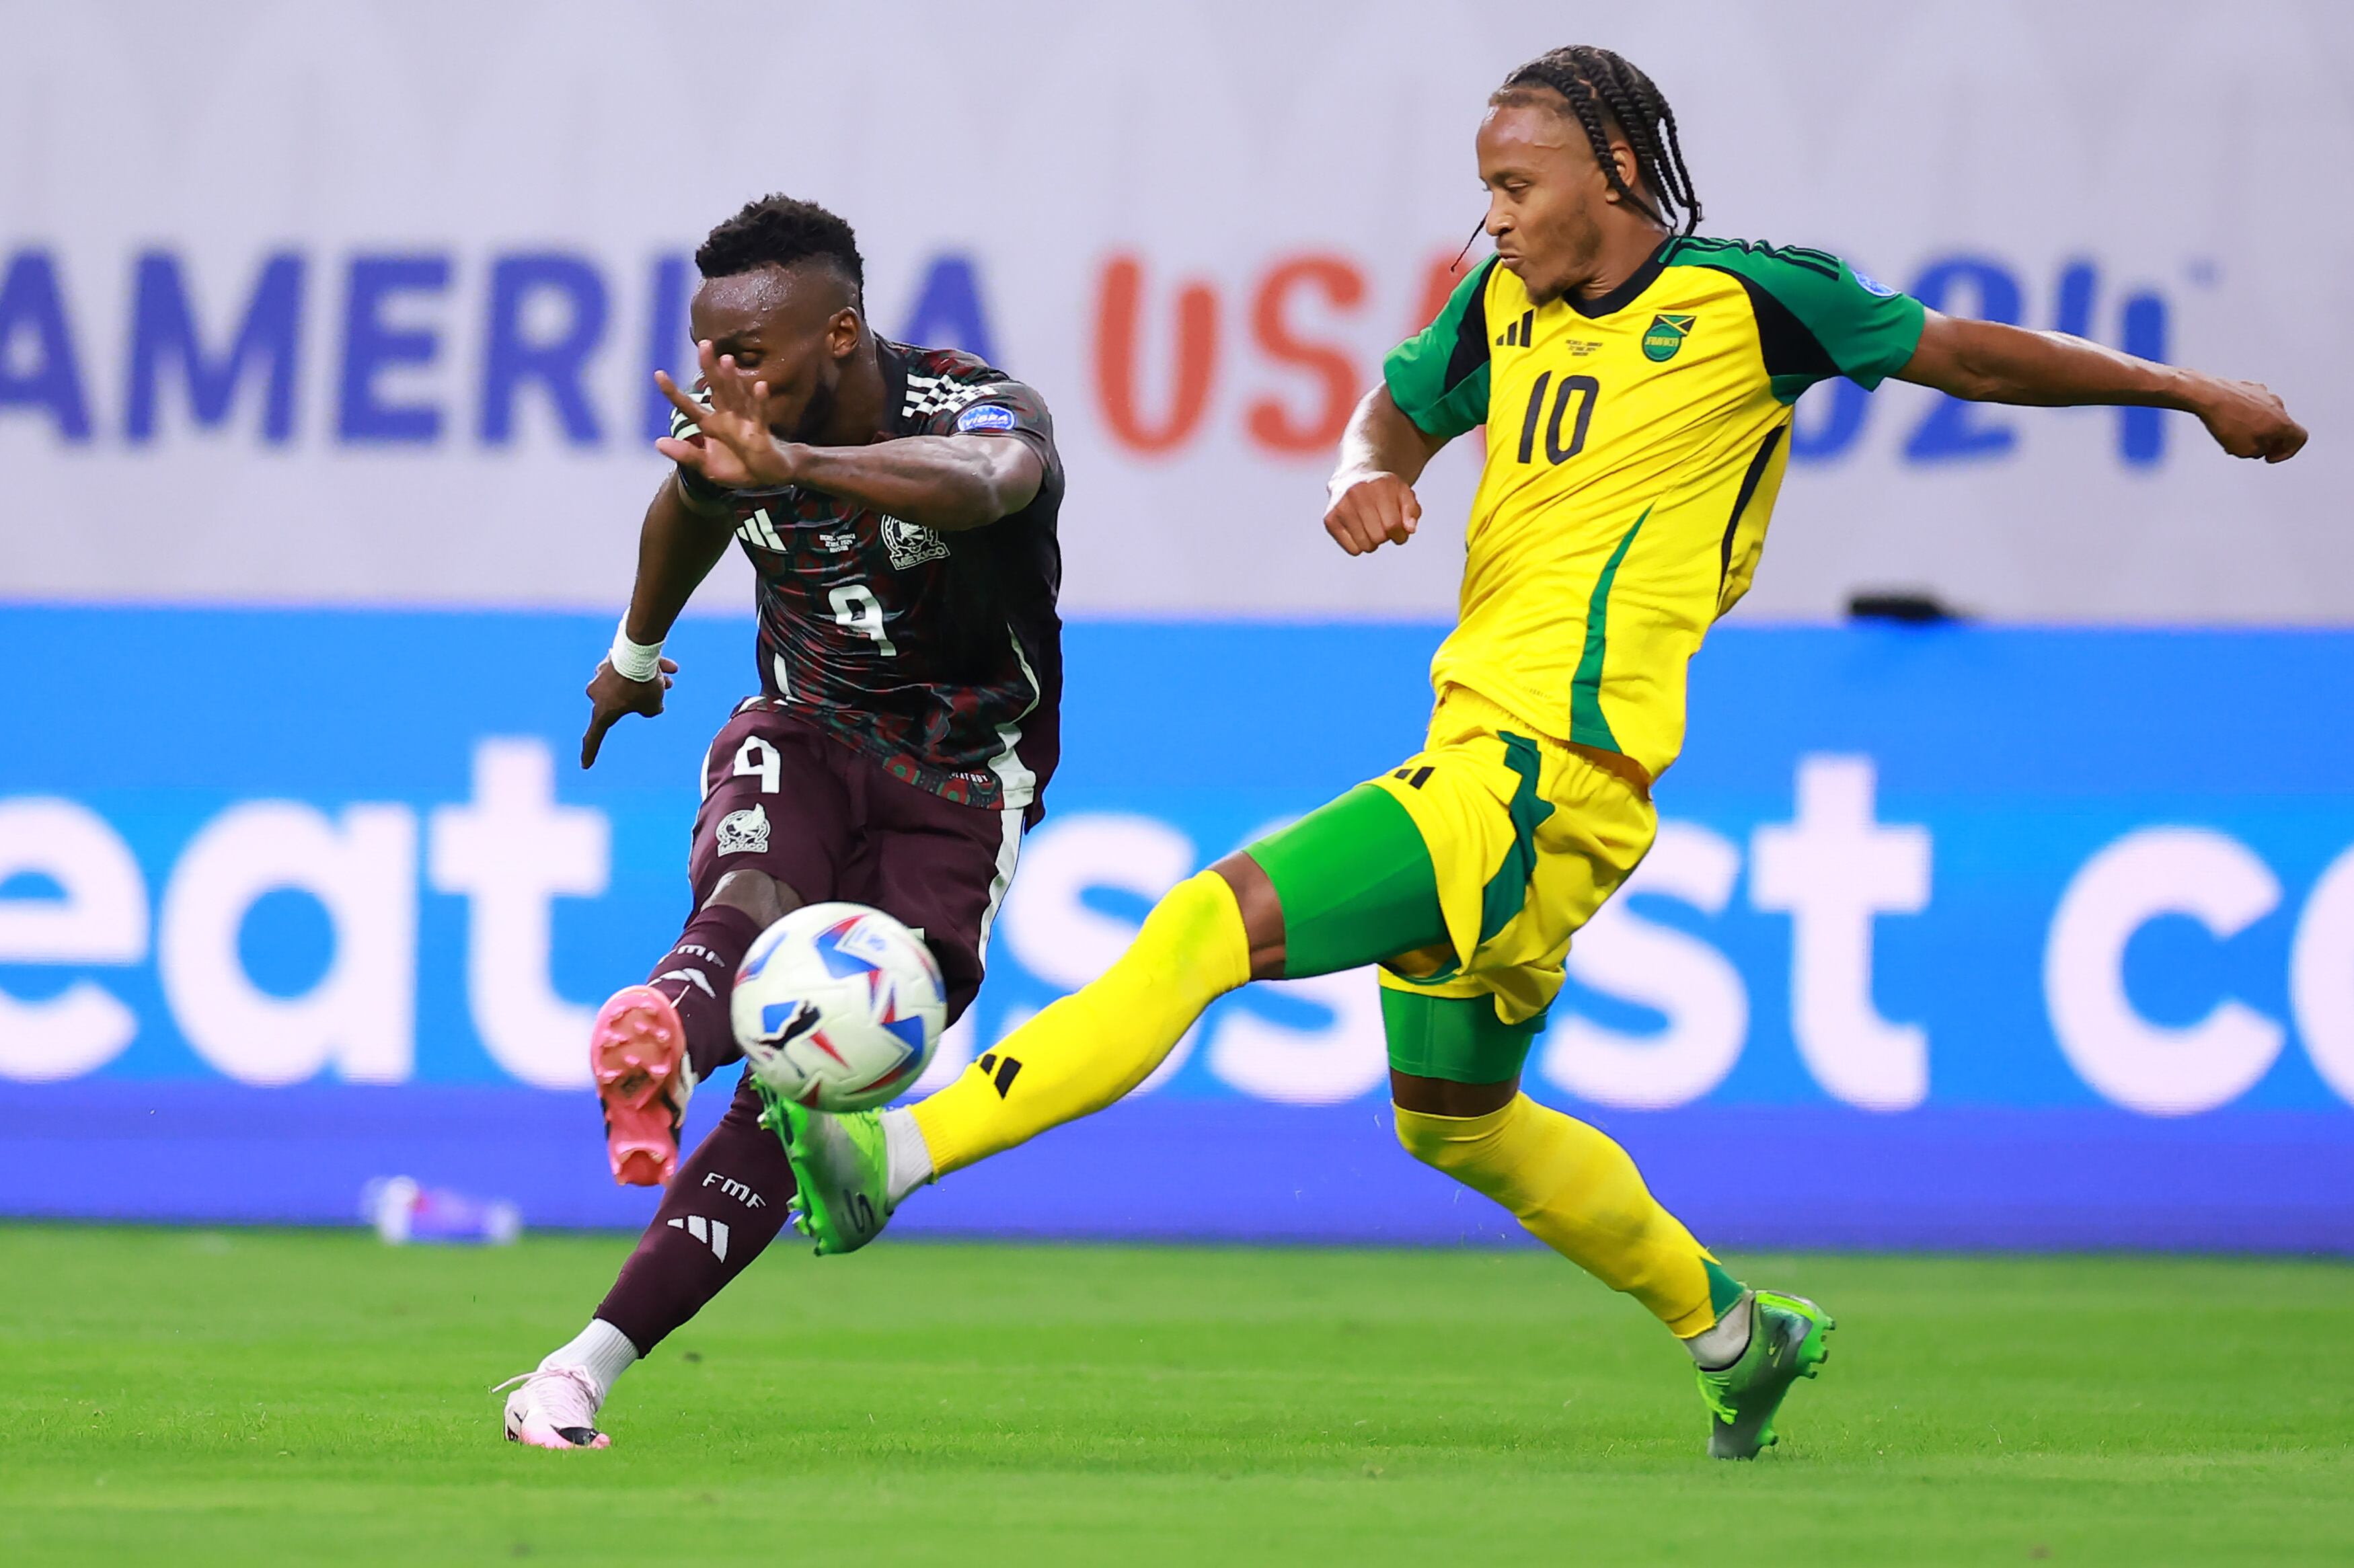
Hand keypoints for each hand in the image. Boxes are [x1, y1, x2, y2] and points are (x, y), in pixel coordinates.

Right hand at [580, 655, 677, 767]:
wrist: (637, 650)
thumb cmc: (642, 684)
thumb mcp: (652, 705)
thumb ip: (650, 710)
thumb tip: (648, 703)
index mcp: (602, 710)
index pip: (595, 736)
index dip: (590, 752)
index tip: (585, 766)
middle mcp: (597, 693)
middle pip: (622, 701)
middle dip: (642, 697)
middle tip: (664, 690)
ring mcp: (602, 674)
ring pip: (629, 682)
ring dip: (650, 682)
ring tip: (670, 679)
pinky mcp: (611, 658)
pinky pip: (632, 667)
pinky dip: (650, 668)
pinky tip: (671, 668)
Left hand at [652, 340, 801, 488]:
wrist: (769, 476)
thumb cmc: (739, 469)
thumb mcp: (708, 467)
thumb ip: (686, 455)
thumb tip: (658, 442)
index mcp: (711, 425)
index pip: (688, 406)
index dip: (673, 392)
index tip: (658, 374)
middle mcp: (727, 417)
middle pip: (717, 389)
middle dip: (710, 368)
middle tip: (704, 344)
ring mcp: (744, 422)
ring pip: (737, 396)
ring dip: (732, 379)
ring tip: (726, 359)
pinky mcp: (761, 431)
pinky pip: (760, 414)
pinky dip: (759, 402)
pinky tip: (760, 386)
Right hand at [1323, 469, 1421, 555]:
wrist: (1354, 477)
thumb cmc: (1384, 490)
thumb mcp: (1403, 493)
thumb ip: (1412, 511)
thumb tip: (1409, 530)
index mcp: (1378, 486)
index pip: (1392, 525)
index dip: (1400, 534)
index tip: (1399, 531)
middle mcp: (1356, 494)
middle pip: (1378, 537)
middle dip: (1386, 537)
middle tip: (1384, 528)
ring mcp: (1341, 506)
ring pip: (1365, 545)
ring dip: (1373, 543)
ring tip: (1372, 529)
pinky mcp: (1330, 519)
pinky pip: (1352, 549)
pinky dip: (1359, 546)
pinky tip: (1359, 532)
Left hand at [2189, 375, 2306, 462]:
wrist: (2208, 395)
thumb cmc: (2227, 422)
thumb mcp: (2245, 451)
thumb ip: (2259, 452)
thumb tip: (2259, 447)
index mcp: (2283, 421)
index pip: (2300, 438)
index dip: (2287, 451)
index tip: (2269, 456)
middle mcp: (2277, 405)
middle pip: (2280, 426)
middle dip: (2266, 440)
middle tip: (2250, 449)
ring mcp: (2263, 393)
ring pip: (2264, 415)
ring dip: (2253, 428)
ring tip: (2232, 437)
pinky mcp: (2247, 387)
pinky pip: (2250, 405)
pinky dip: (2243, 416)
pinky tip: (2225, 423)